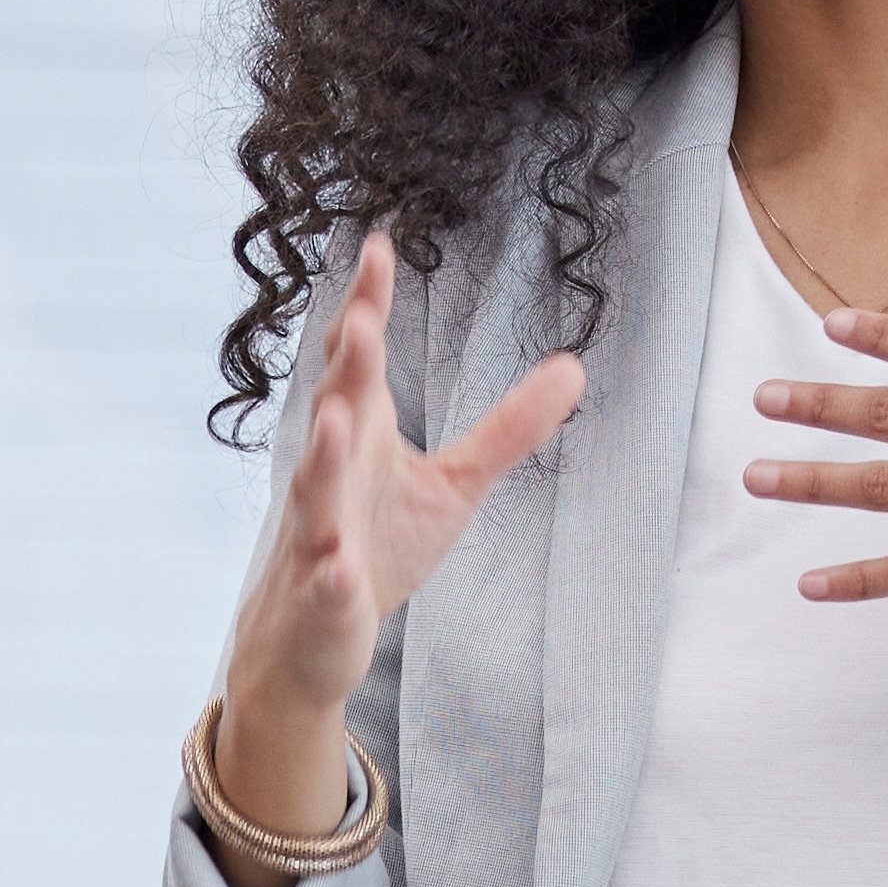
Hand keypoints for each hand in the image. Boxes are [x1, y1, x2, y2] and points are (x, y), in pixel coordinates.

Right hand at [201, 234, 581, 886]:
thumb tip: (575, 368)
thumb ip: (507, 429)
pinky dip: (330, 575)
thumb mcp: (453, 485)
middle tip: (363, 320)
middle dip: (348, 367)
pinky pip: (324, 582)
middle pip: (337, 409)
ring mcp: (318, 534)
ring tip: (337, 419)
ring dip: (324, 457)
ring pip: (315, 489)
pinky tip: (338, 569)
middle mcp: (332, 475)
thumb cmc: (375, 548)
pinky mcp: (322, 595)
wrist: (311, 639)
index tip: (379, 247)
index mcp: (361, 436)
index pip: (358, 361)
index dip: (366, 306)